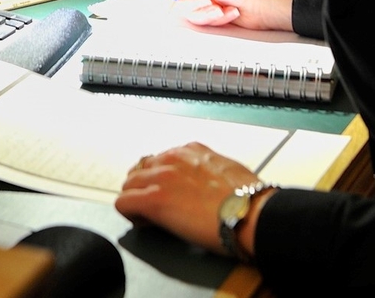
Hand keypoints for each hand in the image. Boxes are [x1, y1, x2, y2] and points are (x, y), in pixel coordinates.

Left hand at [115, 143, 272, 256]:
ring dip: (135, 200)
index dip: (160, 179)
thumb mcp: (227, 170)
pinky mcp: (154, 200)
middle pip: (140, 170)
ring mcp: (161, 177)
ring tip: (149, 217)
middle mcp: (172, 158)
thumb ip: (209, 171)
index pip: (159, 159)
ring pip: (128, 184)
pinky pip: (123, 202)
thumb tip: (208, 185)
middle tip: (154, 207)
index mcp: (190, 150)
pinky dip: (129, 213)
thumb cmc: (249, 198)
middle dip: (144, 188)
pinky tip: (144, 223)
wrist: (251, 212)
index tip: (167, 192)